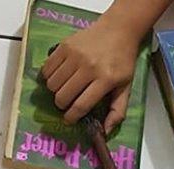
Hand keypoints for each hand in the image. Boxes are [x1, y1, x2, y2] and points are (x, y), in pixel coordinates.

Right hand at [41, 13, 141, 131]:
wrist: (117, 31)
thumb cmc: (123, 62)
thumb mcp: (126, 87)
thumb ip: (117, 110)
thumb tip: (106, 131)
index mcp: (106, 80)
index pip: (82, 104)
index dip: (72, 116)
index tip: (68, 121)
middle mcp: (88, 67)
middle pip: (64, 95)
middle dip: (62, 105)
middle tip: (66, 105)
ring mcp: (74, 55)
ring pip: (53, 83)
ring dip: (55, 92)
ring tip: (63, 91)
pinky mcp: (64, 46)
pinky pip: (47, 68)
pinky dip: (48, 77)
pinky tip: (57, 78)